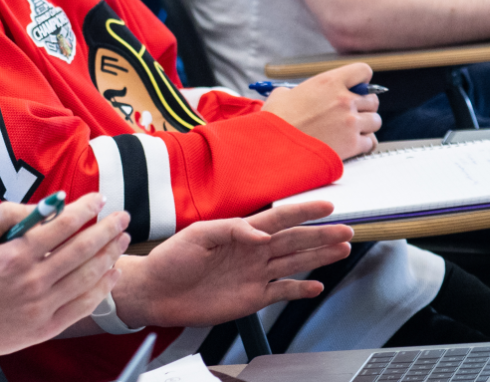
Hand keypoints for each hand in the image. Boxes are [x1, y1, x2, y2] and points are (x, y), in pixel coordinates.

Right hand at [0, 193, 129, 357]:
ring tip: (121, 241)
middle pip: (82, 251)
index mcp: (15, 255)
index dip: (85, 210)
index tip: (99, 200)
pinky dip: (101, 289)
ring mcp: (41, 307)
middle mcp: (32, 281)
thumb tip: (43, 207)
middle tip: (123, 217)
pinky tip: (110, 274)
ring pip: (87, 278)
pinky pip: (82, 307)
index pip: (62, 226)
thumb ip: (6, 215)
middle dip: (107, 230)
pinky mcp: (45, 328)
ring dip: (109, 256)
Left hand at [113, 201, 352, 327]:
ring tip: (342, 248)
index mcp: (239, 232)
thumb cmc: (171, 259)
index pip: (277, 218)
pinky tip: (317, 285)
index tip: (327, 205)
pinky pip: (282, 291)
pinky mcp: (251, 298)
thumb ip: (230, 231)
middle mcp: (251, 252)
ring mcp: (254, 275)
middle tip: (348, 229)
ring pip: (294, 263)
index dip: (302, 211)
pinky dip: (300, 289)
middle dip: (321, 234)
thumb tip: (260, 234)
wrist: (156, 292)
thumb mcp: (197, 236)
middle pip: (294, 240)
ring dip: (319, 256)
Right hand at [262, 63, 380, 158]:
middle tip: (349, 114)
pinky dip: (362, 144)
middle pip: (373, 100)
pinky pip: (370, 142)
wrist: (275, 148)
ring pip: (375, 121)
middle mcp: (344, 100)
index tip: (356, 88)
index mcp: (328, 82)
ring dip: (365, 126)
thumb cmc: (275, 122)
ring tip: (349, 131)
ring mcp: (351, 122)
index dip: (361, 80)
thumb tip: (296, 95)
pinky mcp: (353, 144)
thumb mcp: (281, 95)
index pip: (363, 71)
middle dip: (363, 107)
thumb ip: (298, 91)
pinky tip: (350, 145)